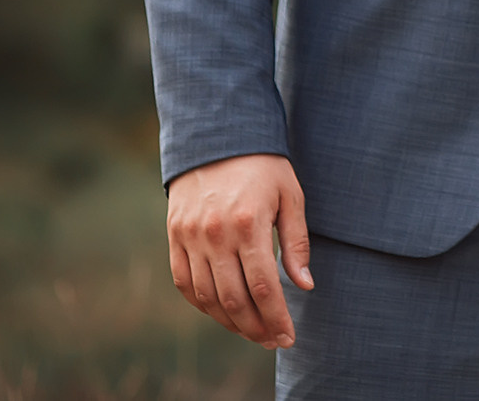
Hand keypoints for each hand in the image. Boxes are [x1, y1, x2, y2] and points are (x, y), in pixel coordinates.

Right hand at [167, 152, 312, 349]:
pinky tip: (222, 313)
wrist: (216, 136)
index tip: (289, 336)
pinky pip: (184, 283)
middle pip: (234, 299)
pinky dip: (203, 304)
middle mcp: (215, 234)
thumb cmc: (263, 165)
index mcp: (249, 224)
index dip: (276, 317)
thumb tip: (305, 285)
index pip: (262, 287)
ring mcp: (190, 237)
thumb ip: (297, 242)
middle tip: (274, 341)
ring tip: (252, 332)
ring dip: (230, 322)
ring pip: (207, 297)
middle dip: (256, 328)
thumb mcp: (290, 196)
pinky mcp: (174, 237)